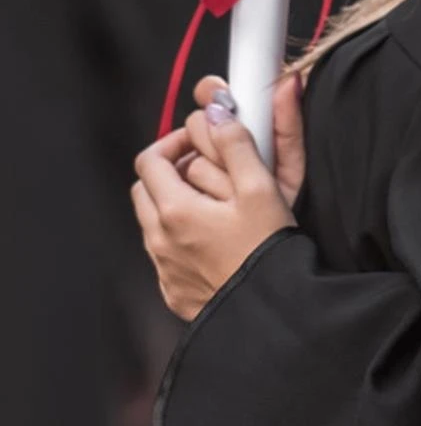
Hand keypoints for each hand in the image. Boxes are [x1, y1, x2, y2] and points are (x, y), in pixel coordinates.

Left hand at [130, 80, 298, 321]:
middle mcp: (159, 239)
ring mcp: (164, 268)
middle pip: (145, 188)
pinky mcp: (173, 290)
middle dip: (173, 171)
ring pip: (154, 221)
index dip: (175, 142)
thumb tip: (218, 112)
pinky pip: (166, 253)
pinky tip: (217, 240)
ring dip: (176, 204)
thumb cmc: (268, 251)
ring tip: (216, 205)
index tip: (201, 140)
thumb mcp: (262, 188)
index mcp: (175, 210)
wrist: (270, 313)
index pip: (151, 159)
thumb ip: (236, 145)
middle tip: (210, 169)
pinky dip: (182, 237)